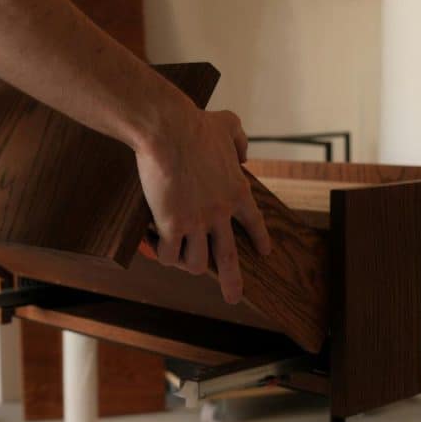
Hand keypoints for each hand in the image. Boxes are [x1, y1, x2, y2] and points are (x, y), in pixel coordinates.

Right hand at [135, 101, 270, 303]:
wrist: (168, 130)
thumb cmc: (194, 124)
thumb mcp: (228, 125)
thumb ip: (240, 140)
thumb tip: (244, 153)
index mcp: (237, 191)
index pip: (254, 223)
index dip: (259, 239)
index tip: (265, 252)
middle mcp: (220, 213)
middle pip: (230, 258)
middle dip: (232, 282)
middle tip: (234, 297)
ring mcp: (196, 222)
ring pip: (196, 263)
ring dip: (187, 263)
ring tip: (178, 257)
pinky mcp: (172, 225)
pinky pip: (169, 255)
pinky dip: (162, 254)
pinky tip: (155, 247)